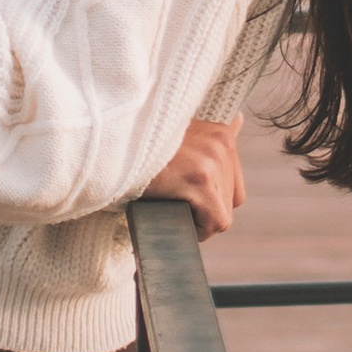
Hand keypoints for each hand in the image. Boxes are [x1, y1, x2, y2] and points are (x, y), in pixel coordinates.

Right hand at [147, 115, 245, 239]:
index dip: (211, 198)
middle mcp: (221, 144)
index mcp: (221, 133)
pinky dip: (196, 230)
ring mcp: (212, 161)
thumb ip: (207, 137)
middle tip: (175, 209)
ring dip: (198, 221)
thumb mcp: (180, 132)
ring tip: (171, 212)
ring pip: (222, 214)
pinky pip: (214, 222)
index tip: (186, 199)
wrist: (113, 143)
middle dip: (205, 211)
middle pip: (230, 200)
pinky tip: (175, 220)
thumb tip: (239, 122)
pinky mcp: (200, 179)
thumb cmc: (140, 145)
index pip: (233, 182)